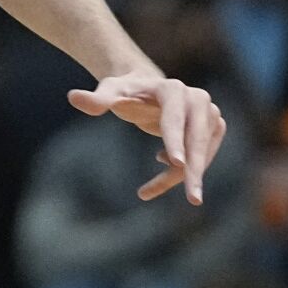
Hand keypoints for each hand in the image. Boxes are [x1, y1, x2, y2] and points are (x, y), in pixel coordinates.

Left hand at [68, 73, 225, 204]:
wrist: (147, 90)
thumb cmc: (125, 91)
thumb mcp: (109, 93)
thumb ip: (96, 99)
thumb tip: (73, 97)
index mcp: (172, 88)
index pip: (174, 118)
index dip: (174, 139)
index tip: (176, 162)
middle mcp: (198, 99)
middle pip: (196, 140)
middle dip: (194, 170)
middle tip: (193, 199)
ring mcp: (210, 114)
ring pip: (200, 154)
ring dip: (180, 178)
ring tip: (146, 191)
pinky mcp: (215, 129)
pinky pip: (203, 157)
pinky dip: (184, 173)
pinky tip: (159, 171)